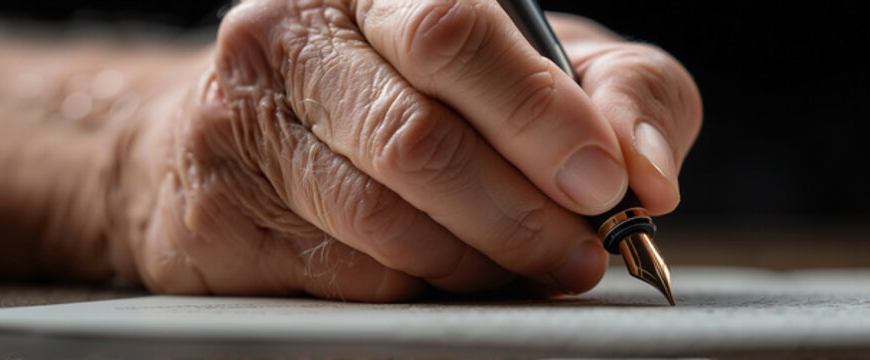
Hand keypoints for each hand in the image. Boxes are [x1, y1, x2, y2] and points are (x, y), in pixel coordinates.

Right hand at [112, 0, 700, 300]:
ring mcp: (242, 123)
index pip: (455, 35)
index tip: (604, 184)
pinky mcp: (219, 214)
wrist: (245, 136)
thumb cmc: (415, 91)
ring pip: (385, 219)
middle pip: (418, 137)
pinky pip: (349, 274)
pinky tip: (454, 276)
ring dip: (480, 261)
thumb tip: (650, 169)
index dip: (539, 117)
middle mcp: (292, 34)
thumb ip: (617, 93)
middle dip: (521, 211)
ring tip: (531, 270)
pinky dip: (423, 288)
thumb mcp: (537, 66)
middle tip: (581, 252)